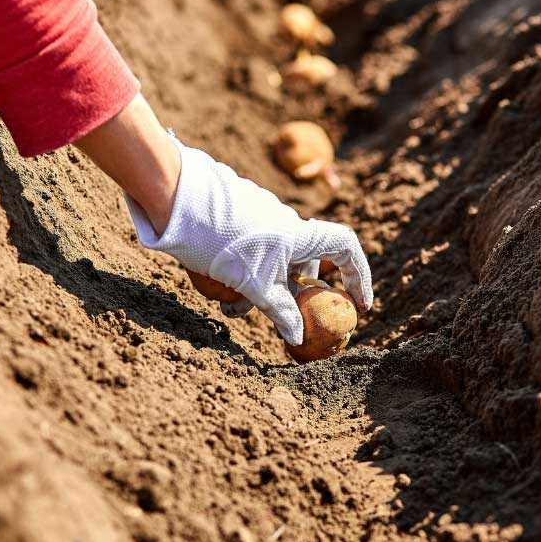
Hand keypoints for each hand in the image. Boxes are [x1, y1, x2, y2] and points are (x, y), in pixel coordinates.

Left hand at [125, 137, 372, 344]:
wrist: (181, 203)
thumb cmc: (225, 244)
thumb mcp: (255, 286)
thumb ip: (280, 312)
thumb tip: (297, 338)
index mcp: (302, 235)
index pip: (347, 249)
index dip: (359, 276)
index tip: (359, 304)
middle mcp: (288, 223)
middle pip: (305, 263)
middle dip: (293, 294)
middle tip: (285, 319)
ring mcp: (263, 219)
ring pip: (272, 262)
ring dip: (258, 289)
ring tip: (232, 310)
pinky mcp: (239, 219)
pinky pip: (252, 252)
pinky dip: (242, 275)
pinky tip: (217, 291)